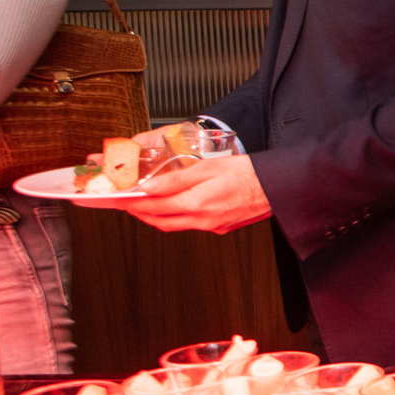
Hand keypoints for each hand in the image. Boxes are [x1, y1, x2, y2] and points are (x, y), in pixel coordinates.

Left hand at [120, 155, 272, 234]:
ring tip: (145, 206)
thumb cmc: (248, 173)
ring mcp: (211, 226)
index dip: (131, 203)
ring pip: (173, 226)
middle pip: (159, 221)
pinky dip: (176, 218)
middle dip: (138, 213)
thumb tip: (150, 187)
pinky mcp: (220, 227)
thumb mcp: (208, 167)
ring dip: (155, 217)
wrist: (278, 187)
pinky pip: (191, 226)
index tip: (117, 199)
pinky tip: (175, 208)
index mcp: (196, 203)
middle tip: (125, 203)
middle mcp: (202, 220)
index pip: (153, 206)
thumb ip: (176, 178)